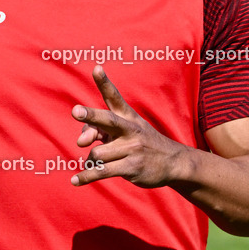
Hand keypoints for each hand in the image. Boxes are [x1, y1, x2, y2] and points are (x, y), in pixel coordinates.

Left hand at [70, 65, 191, 187]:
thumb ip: (98, 130)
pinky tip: (76, 180)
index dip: (105, 82)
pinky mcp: (131, 168)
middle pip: (107, 120)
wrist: (173, 162)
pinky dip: (86, 176)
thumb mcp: (125, 131)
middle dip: (91, 116)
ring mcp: (132, 149)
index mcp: (128, 116)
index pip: (114, 96)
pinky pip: (102, 172)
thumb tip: (80, 142)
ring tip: (94, 163)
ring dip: (91, 159)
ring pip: (97, 153)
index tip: (97, 68)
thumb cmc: (140, 142)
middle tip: (76, 111)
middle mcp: (130, 130)